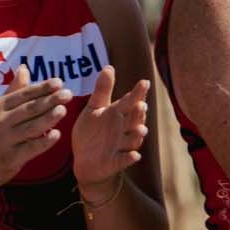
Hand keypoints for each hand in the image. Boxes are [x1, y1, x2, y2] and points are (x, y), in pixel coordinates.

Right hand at [0, 76, 69, 187]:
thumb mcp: (1, 110)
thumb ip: (14, 90)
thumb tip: (24, 68)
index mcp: (0, 106)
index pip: (24, 94)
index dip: (42, 88)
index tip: (59, 82)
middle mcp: (1, 121)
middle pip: (29, 109)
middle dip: (49, 101)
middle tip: (67, 95)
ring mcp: (5, 140)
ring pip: (30, 128)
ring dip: (48, 118)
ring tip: (63, 110)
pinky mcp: (11, 157)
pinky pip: (30, 149)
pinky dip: (44, 142)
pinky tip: (56, 135)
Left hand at [68, 67, 149, 195]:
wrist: (85, 161)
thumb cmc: (92, 132)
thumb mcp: (94, 110)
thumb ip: (102, 90)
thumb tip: (109, 67)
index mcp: (117, 114)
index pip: (129, 102)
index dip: (137, 93)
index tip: (144, 82)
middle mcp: (123, 129)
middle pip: (134, 120)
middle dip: (138, 114)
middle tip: (141, 105)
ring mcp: (121, 146)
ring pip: (133, 139)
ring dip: (137, 135)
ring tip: (140, 129)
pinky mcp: (116, 162)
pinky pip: (124, 160)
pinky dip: (129, 158)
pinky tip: (134, 155)